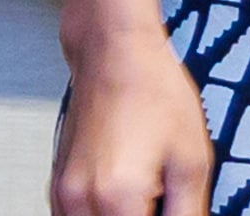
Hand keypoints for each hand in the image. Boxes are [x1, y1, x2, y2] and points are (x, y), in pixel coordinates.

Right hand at [50, 29, 212, 215]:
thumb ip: (190, 214)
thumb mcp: (192, 161)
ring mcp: (64, 192)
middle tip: (164, 204)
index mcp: (119, 200)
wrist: (112, 49)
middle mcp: (82, 201)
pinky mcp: (58, 182)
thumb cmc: (153, 92)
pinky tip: (120, 207)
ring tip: (146, 202)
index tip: (175, 210)